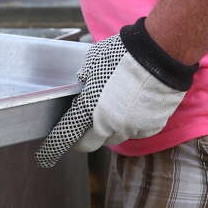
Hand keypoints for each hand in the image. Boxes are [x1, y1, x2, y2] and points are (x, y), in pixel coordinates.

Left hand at [35, 18, 197, 167]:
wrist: (161, 53)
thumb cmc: (123, 54)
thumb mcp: (91, 64)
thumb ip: (82, 83)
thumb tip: (81, 89)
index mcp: (88, 110)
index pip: (65, 137)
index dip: (54, 147)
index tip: (47, 154)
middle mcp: (109, 125)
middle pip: (90, 144)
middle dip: (82, 138)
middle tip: (81, 127)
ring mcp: (132, 128)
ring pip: (113, 137)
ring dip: (108, 129)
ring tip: (113, 106)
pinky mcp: (151, 127)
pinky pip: (135, 131)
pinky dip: (130, 123)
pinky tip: (133, 105)